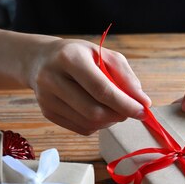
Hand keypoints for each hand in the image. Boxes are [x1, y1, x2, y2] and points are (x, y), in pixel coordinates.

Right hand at [27, 38, 150, 134]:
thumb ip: (125, 76)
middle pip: (94, 111)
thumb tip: (142, 102)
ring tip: (113, 108)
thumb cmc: (78, 55)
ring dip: (109, 121)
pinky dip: (97, 125)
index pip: (101, 89)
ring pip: (89, 123)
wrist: (41, 60)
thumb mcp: (103, 55)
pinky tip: (98, 111)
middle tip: (130, 110)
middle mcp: (53, 79)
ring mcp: (47, 99)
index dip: (125, 104)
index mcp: (69, 58)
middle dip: (119, 115)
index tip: (143, 110)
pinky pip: (81, 128)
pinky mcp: (47, 113)